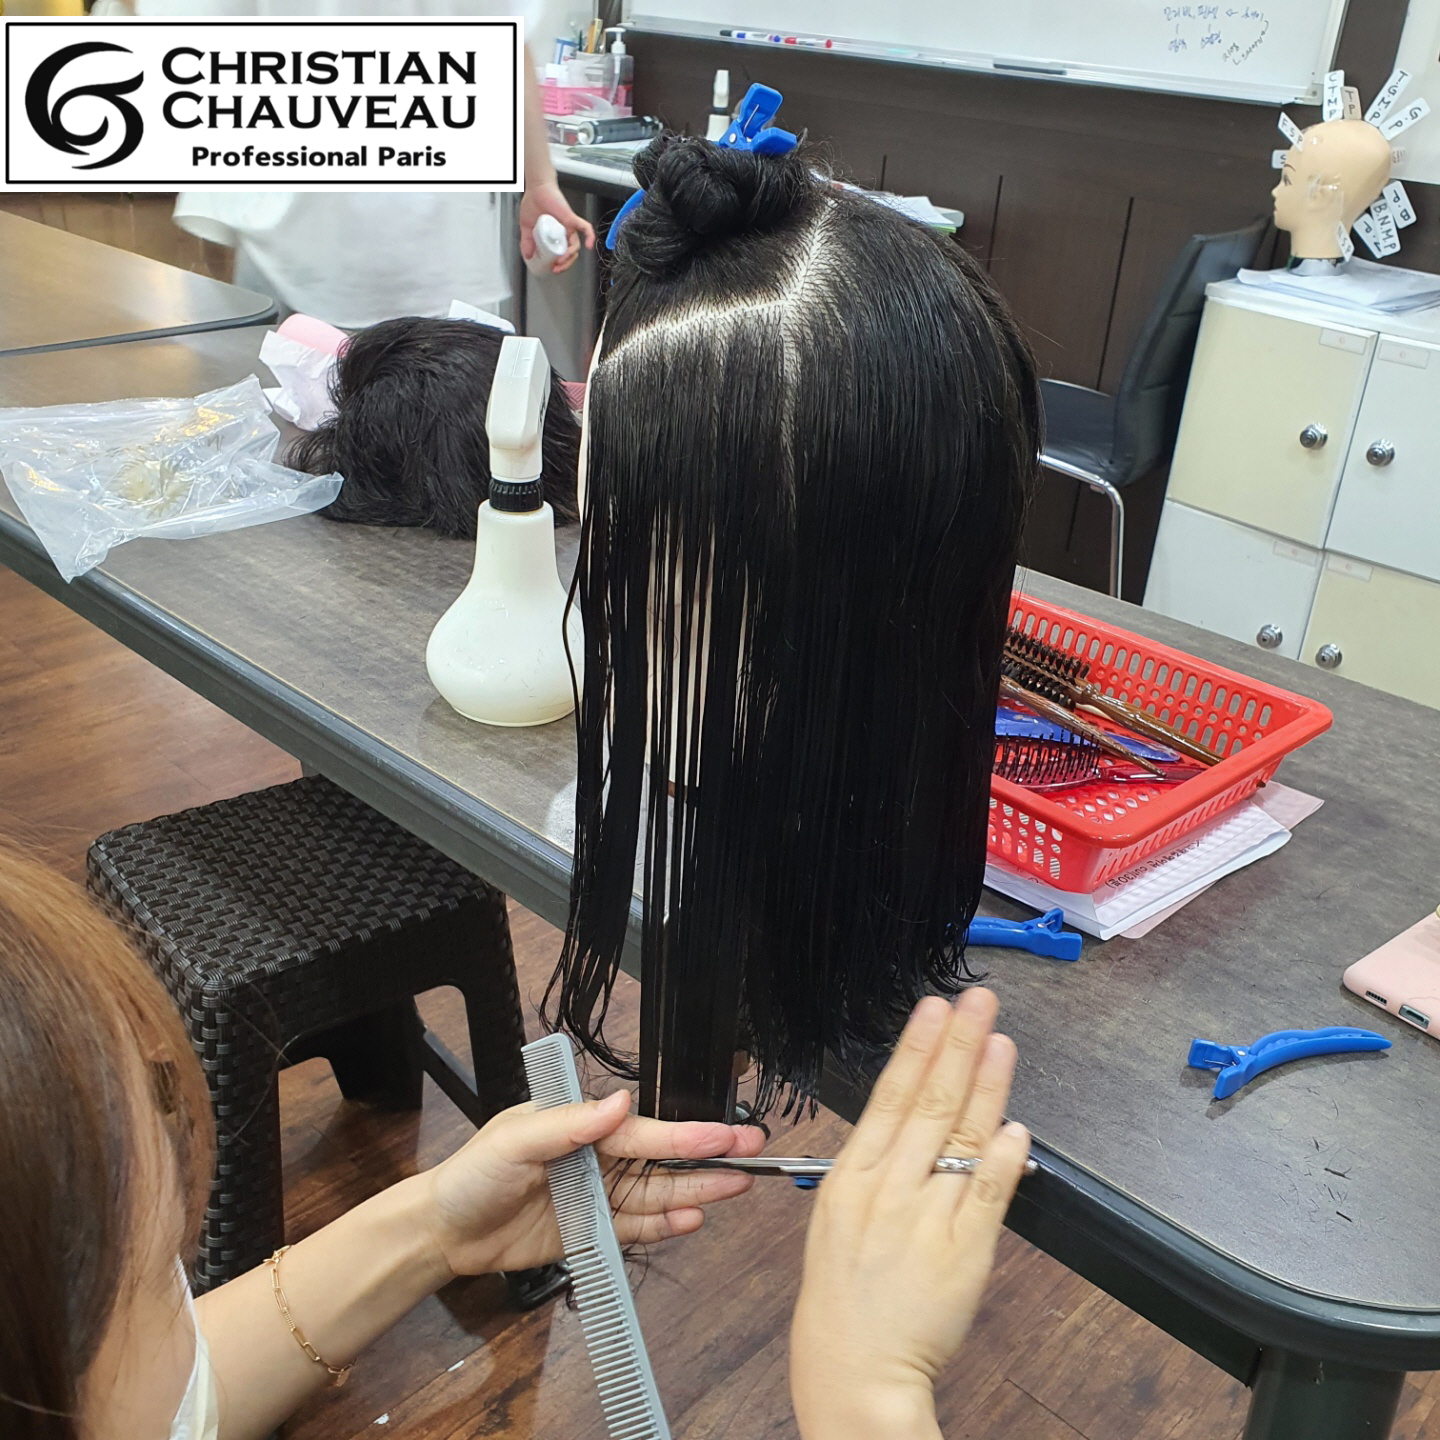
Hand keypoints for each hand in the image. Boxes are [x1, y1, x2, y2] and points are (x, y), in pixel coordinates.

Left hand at [423, 1088, 764, 1276]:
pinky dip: (666, 1224)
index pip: (642, 1132)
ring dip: (697, 1189)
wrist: (445, 1232)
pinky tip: (694, 1217)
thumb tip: (616, 1102)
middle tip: (753, 1151)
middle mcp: (596, 1158)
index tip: (721, 1135)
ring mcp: (597, 1196)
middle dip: (708, 1156)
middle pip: (662, 1160)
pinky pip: (637, 1228)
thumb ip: (568, 1124)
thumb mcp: (515, 1141)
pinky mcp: (592, 1232)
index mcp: (581, 1125)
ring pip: (658, 1193)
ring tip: (738, 1186)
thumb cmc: (473, 1175)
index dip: (683, 1136)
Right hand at [519, 180, 595, 273]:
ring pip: (575, 245)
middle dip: (565, 264)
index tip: (552, 268)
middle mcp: (563, 232)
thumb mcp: (526, 227)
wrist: (536, 188)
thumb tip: (527, 256)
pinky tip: (590, 245)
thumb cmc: (533, 203)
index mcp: (554, 236)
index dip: (559, 263)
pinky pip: (585, 228)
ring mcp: (568, 226)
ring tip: (560, 261)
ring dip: (569, 256)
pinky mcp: (572, 219)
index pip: (561, 253)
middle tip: (556, 268)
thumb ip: (527, 242)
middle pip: (570, 252)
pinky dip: (589, 237)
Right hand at [790, 990, 1029, 1439]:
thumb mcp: (838, 1213)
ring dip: (986, 1086)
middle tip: (977, 1002)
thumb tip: (915, 1116)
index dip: (916, 1048)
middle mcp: (888, 1189)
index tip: (935, 1009)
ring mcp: (926, 1219)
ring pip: (962, 1139)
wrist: (853, 1368)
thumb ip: (878, 1165)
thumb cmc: (843, 1293)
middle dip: (957, 1046)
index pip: (888, 1095)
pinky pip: (988, 1195)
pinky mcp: (963, 1253)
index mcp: (851, 1176)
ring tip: (1002, 1043)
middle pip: (929, 1103)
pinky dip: (1004, 1158)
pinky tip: (1016, 1125)